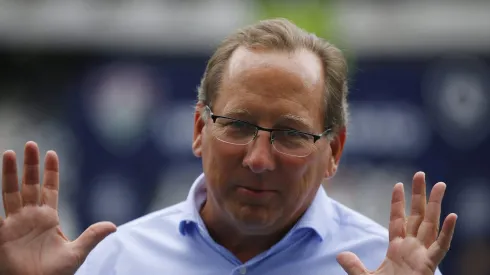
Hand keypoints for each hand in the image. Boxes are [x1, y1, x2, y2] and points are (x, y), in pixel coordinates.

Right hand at [0, 142, 116, 274]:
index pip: (50, 188)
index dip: (50, 172)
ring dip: (9, 174)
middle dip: (30, 165)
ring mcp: (14, 224)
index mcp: (48, 218)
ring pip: (10, 193)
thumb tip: (113, 226)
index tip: (52, 153)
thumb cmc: (54, 274)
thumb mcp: (76, 253)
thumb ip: (92, 236)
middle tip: (31, 144)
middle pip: (30, 184)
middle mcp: (30, 217)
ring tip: (8, 153)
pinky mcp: (1, 235)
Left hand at [337, 172, 456, 274]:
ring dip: (436, 205)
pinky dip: (447, 232)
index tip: (397, 185)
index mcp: (397, 249)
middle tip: (421, 174)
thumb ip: (354, 267)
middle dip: (419, 195)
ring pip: (431, 225)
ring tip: (441, 185)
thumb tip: (341, 255)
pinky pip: (441, 247)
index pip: (398, 220)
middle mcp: (412, 248)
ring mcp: (422, 255)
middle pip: (417, 216)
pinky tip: (452, 216)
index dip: (397, 203)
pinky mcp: (429, 266)